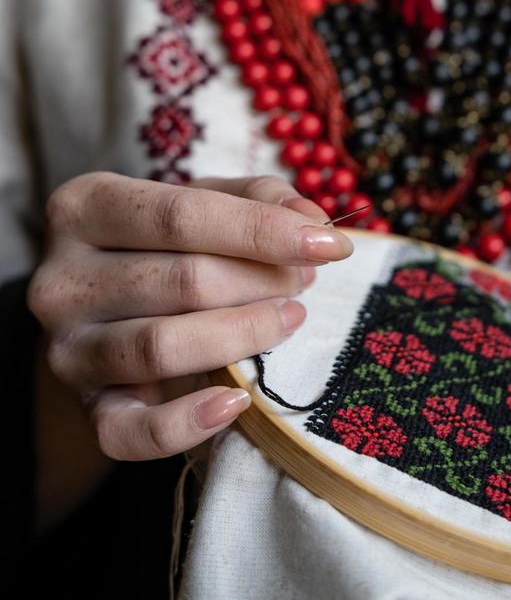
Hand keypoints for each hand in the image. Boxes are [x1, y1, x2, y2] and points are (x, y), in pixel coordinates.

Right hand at [28, 172, 352, 462]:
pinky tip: (239, 400)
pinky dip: (188, 422)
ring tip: (288, 319)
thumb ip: (255, 198)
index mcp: (84, 206)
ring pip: (161, 346)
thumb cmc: (162, 244)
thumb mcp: (201, 201)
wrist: (106, 313)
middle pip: (181, 280)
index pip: (180, 215)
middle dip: (262, 281)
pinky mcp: (85, 408)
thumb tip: (311, 218)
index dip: (261, 231)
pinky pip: (130, 431)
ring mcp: (66, 348)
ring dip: (243, 334)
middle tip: (304, 281)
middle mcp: (61, 277)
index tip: (329, 245)